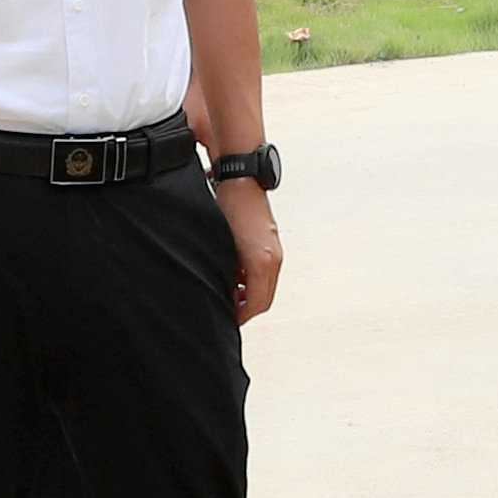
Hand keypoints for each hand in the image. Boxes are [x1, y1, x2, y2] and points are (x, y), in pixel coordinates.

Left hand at [217, 178, 283, 321]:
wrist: (241, 178)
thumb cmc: (229, 205)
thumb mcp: (223, 246)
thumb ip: (227, 272)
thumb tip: (225, 292)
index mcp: (262, 262)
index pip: (257, 303)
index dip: (242, 316)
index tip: (229, 319)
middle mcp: (273, 258)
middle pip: (264, 299)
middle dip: (246, 309)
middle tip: (228, 311)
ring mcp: (274, 250)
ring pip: (265, 285)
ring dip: (249, 294)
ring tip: (228, 293)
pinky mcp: (270, 242)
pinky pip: (265, 271)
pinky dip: (252, 280)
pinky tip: (234, 275)